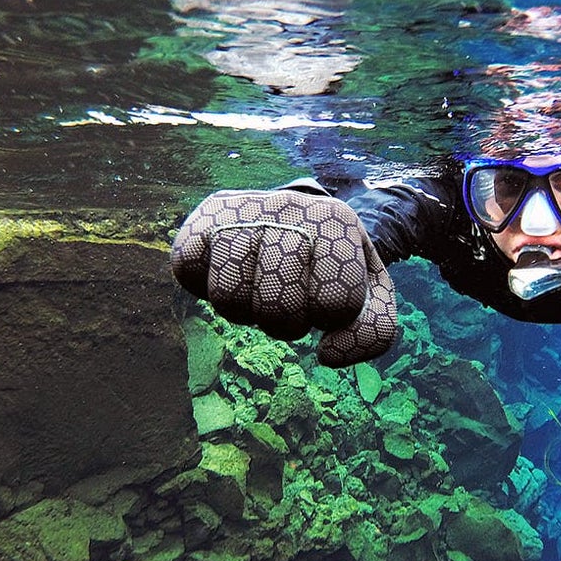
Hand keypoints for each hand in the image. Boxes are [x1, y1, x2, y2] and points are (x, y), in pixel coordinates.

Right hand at [171, 189, 396, 366]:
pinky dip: (204, 286)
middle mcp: (289, 206)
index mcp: (337, 221)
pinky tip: (230, 272)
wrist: (297, 218)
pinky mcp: (205, 215)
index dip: (330, 316)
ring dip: (244, 311)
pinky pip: (188, 269)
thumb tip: (326, 354)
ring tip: (259, 290)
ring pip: (229, 296)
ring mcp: (244, 207)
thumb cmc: (332, 269)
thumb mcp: (369, 294)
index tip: (328, 295)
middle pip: (279, 307)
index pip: (337, 303)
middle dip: (286, 323)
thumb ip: (372, 333)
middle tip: (291, 301)